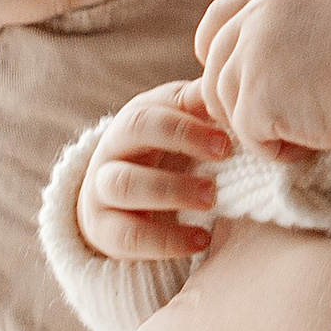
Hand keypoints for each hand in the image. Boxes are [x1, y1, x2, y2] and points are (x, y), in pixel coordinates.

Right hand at [75, 83, 232, 260]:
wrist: (119, 207)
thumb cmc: (163, 157)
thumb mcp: (179, 128)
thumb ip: (200, 107)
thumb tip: (229, 89)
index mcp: (134, 118)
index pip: (154, 107)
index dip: (189, 121)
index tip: (227, 140)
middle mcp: (112, 148)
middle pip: (133, 128)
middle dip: (180, 138)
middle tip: (225, 155)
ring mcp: (101, 190)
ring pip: (124, 183)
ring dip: (171, 190)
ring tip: (211, 200)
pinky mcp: (104, 231)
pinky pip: (129, 237)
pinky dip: (167, 240)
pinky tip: (202, 240)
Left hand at [193, 0, 330, 157]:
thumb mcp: (324, 20)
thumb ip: (282, 31)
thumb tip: (248, 66)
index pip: (218, 17)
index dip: (212, 48)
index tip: (227, 73)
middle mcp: (255, 21)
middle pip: (214, 70)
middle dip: (235, 103)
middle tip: (278, 121)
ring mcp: (250, 58)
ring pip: (226, 106)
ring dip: (260, 128)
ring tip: (306, 130)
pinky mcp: (255, 99)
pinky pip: (248, 137)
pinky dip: (275, 150)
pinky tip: (309, 144)